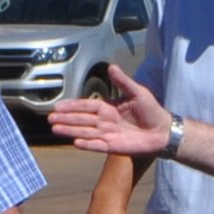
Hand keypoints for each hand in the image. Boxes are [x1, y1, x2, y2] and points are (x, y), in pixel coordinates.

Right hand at [49, 68, 173, 159]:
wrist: (164, 131)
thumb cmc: (152, 111)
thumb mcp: (138, 92)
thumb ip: (123, 82)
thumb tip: (111, 66)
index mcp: (109, 108)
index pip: (86, 106)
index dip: (72, 106)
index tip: (58, 106)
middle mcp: (105, 121)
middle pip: (81, 120)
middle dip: (66, 119)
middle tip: (49, 119)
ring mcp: (108, 135)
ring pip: (85, 132)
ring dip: (70, 131)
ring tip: (55, 129)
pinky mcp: (114, 147)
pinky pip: (97, 146)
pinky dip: (87, 144)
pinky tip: (75, 143)